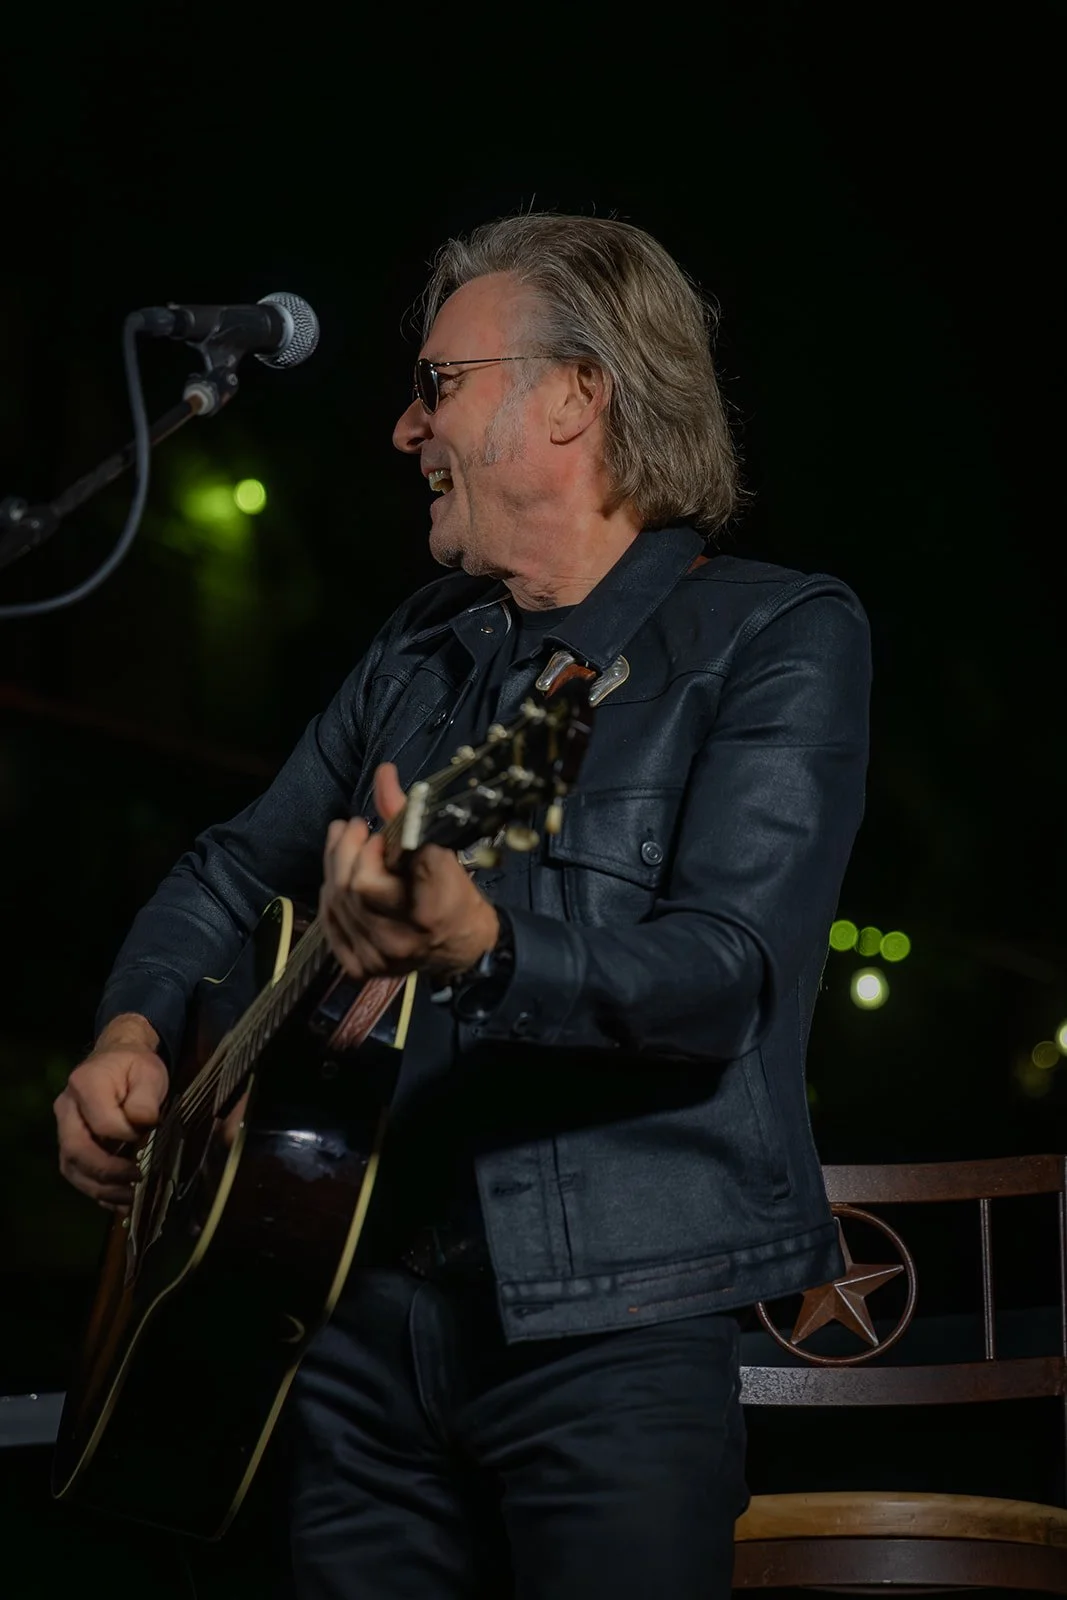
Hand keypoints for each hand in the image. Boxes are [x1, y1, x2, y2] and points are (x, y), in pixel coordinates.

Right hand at [54, 1014, 168, 1209]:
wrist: (117, 1061)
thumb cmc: (134, 1067)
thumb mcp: (148, 1072)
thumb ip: (145, 1098)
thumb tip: (142, 1122)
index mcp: (85, 1084)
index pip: (102, 1122)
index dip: (126, 1135)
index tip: (147, 1135)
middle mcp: (66, 1109)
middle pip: (77, 1150)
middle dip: (107, 1173)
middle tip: (137, 1180)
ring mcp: (64, 1129)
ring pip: (73, 1168)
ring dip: (101, 1189)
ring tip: (131, 1199)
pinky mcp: (70, 1146)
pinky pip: (77, 1174)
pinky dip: (97, 1191)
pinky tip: (119, 1202)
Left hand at [320, 762, 499, 983]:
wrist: (462, 945)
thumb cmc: (454, 894)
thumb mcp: (441, 851)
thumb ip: (407, 816)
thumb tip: (383, 775)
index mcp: (427, 910)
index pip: (374, 877)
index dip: (369, 848)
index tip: (377, 830)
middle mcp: (400, 940)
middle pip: (350, 888)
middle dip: (345, 850)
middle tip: (352, 827)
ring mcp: (378, 958)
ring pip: (337, 904)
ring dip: (333, 867)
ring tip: (342, 842)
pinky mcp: (363, 968)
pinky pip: (331, 926)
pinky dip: (330, 898)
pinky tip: (337, 881)